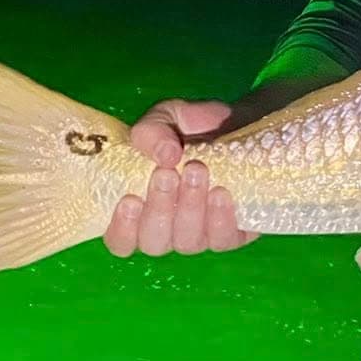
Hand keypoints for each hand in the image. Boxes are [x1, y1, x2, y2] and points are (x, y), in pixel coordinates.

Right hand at [103, 98, 259, 257]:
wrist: (240, 124)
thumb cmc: (191, 128)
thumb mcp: (165, 118)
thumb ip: (152, 132)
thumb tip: (166, 155)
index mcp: (139, 210)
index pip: (120, 241)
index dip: (122, 230)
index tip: (130, 199)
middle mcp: (167, 230)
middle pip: (154, 243)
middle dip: (159, 208)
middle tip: (167, 173)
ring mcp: (200, 236)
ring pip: (188, 242)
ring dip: (190, 208)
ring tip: (196, 170)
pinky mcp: (233, 233)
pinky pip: (224, 240)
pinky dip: (221, 218)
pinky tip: (220, 192)